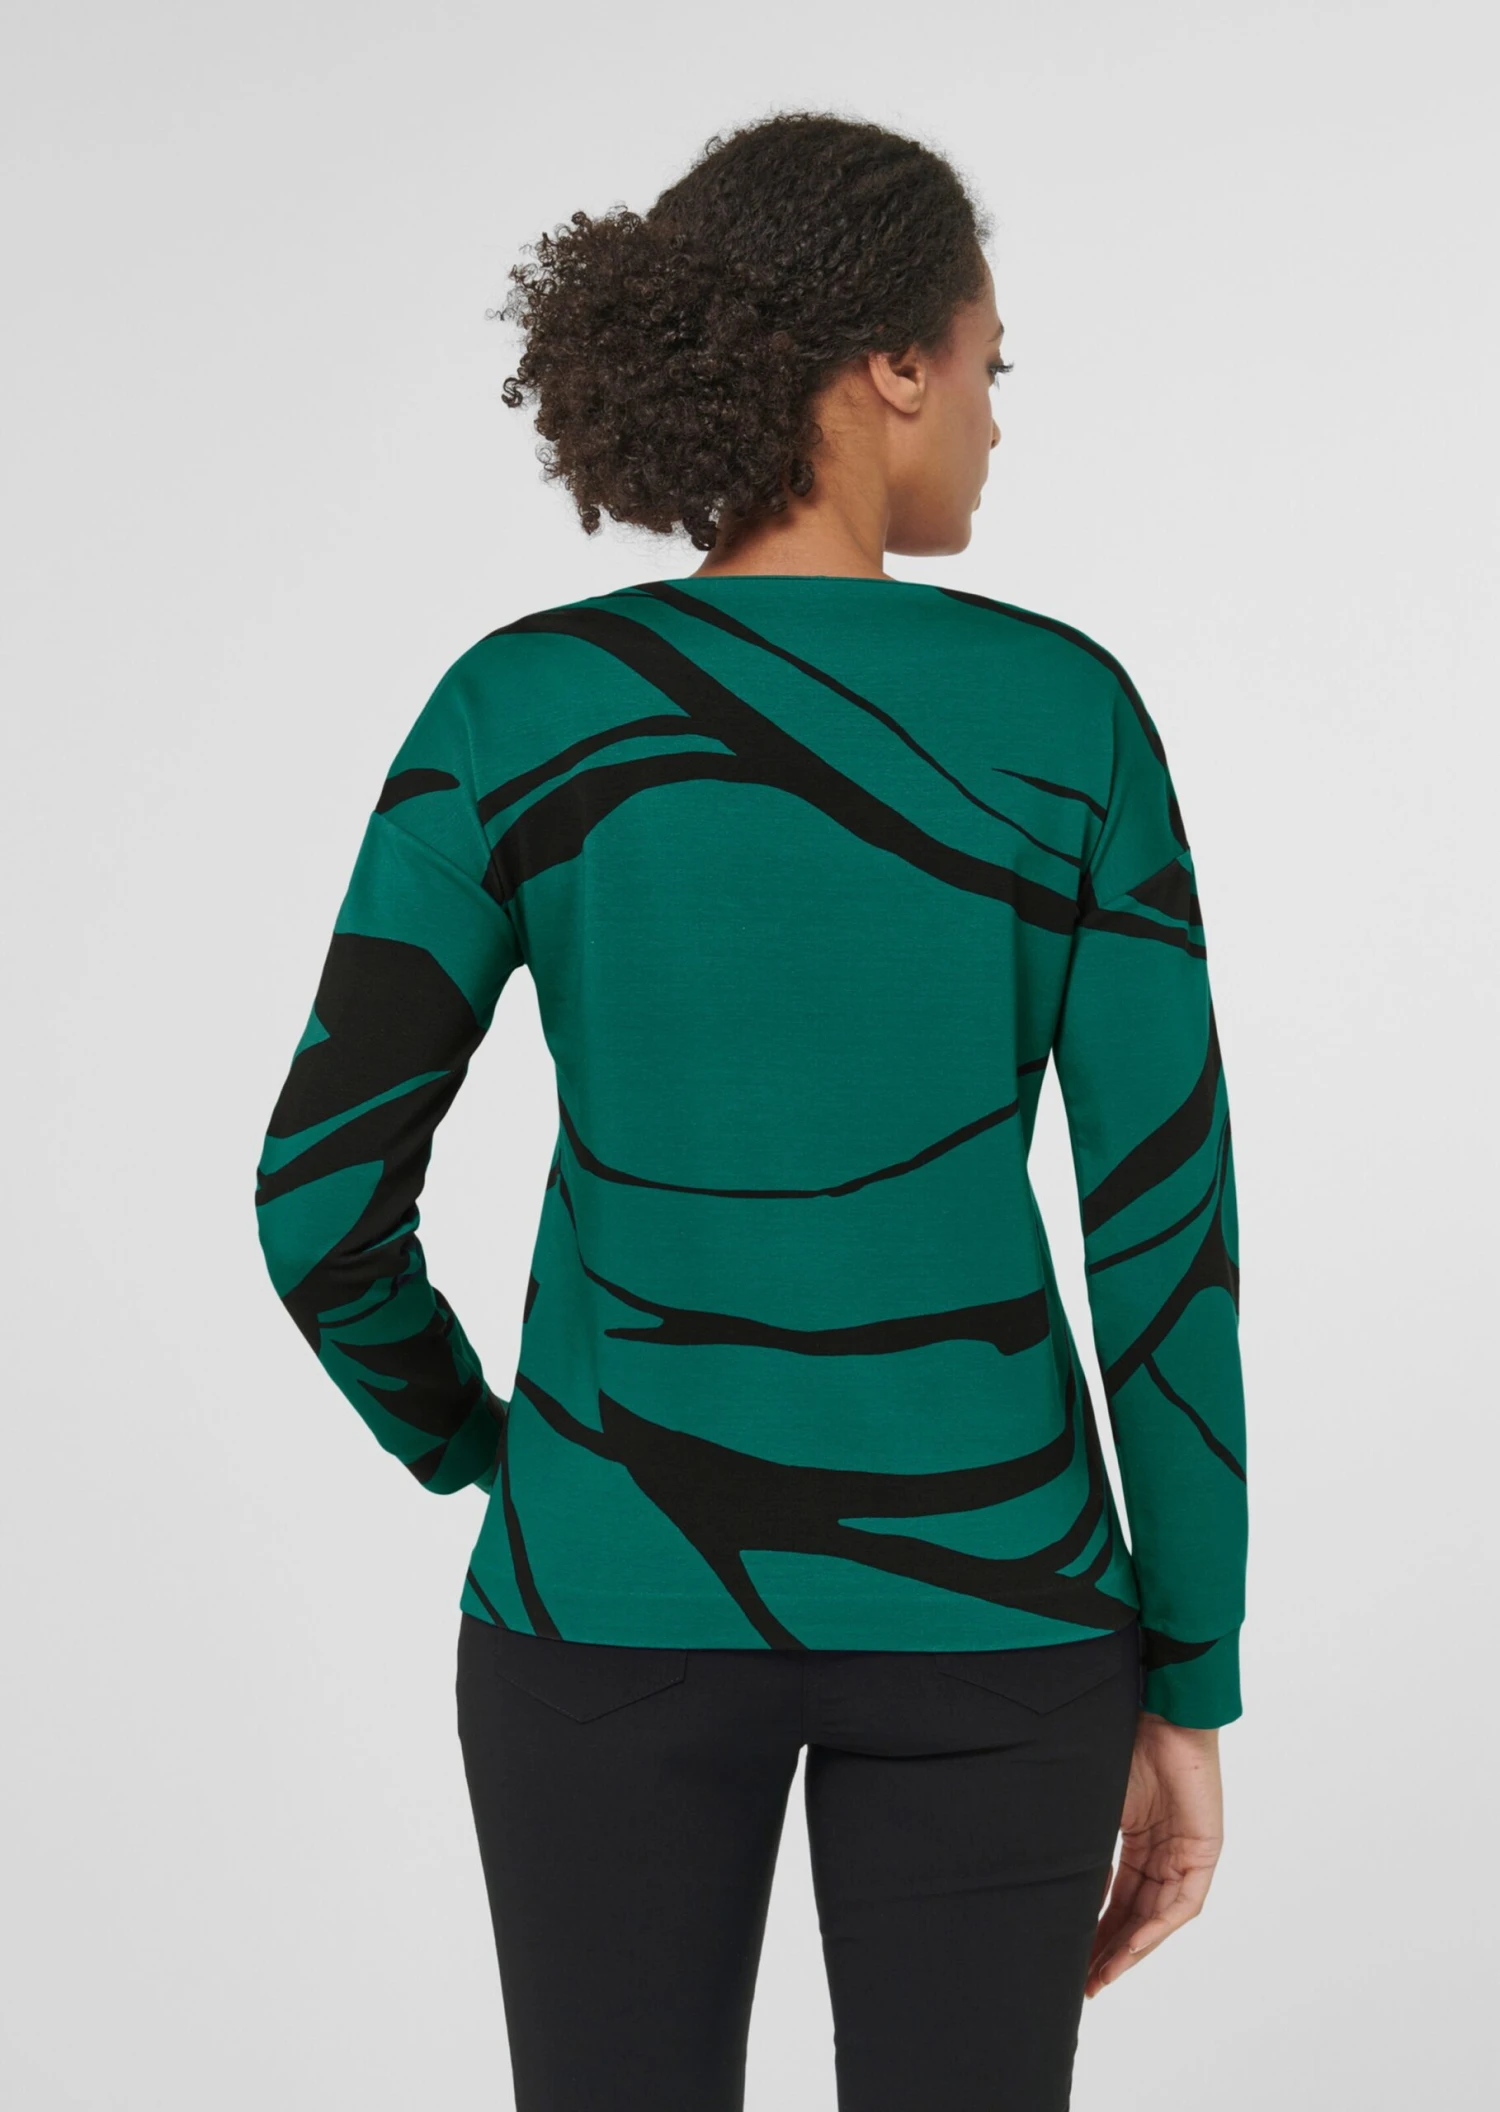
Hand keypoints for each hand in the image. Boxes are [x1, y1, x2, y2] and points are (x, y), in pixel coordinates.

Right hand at [1084, 1712, 1222, 1997]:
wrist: (1160, 1709)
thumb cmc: (1125, 1739)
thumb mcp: (1096, 1800)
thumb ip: (1083, 1839)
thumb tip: (1046, 1873)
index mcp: (1138, 1838)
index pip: (1118, 1897)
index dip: (1096, 1930)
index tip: (1073, 1958)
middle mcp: (1163, 1852)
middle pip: (1137, 1914)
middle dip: (1110, 1950)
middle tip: (1084, 1981)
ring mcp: (1185, 1853)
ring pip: (1158, 1917)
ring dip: (1130, 1949)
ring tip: (1101, 1975)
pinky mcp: (1203, 1851)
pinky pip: (1181, 1903)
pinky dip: (1155, 1928)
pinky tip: (1130, 1947)